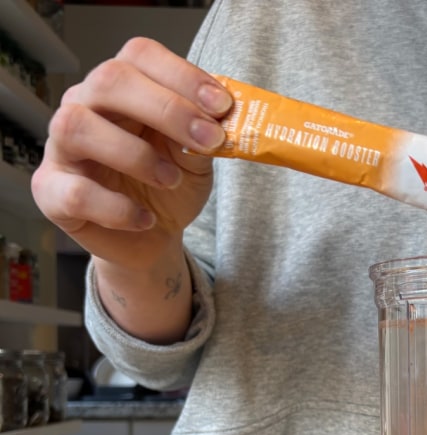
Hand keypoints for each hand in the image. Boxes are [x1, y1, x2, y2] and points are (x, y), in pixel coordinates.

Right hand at [31, 37, 231, 270]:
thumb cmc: (169, 186)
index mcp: (122, 88)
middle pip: (110, 81)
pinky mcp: (52, 193)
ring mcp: (62, 148)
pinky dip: (118, 209)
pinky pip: (76, 193)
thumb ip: (205, 138)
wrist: (151, 239)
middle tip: (209, 140)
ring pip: (79, 127)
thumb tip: (226, 120)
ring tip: (171, 180)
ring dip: (136, 154)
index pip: (140, 56)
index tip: (222, 107)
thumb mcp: (196, 159)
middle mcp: (84, 107)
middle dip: (168, 109)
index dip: (182, 76)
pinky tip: (145, 218)